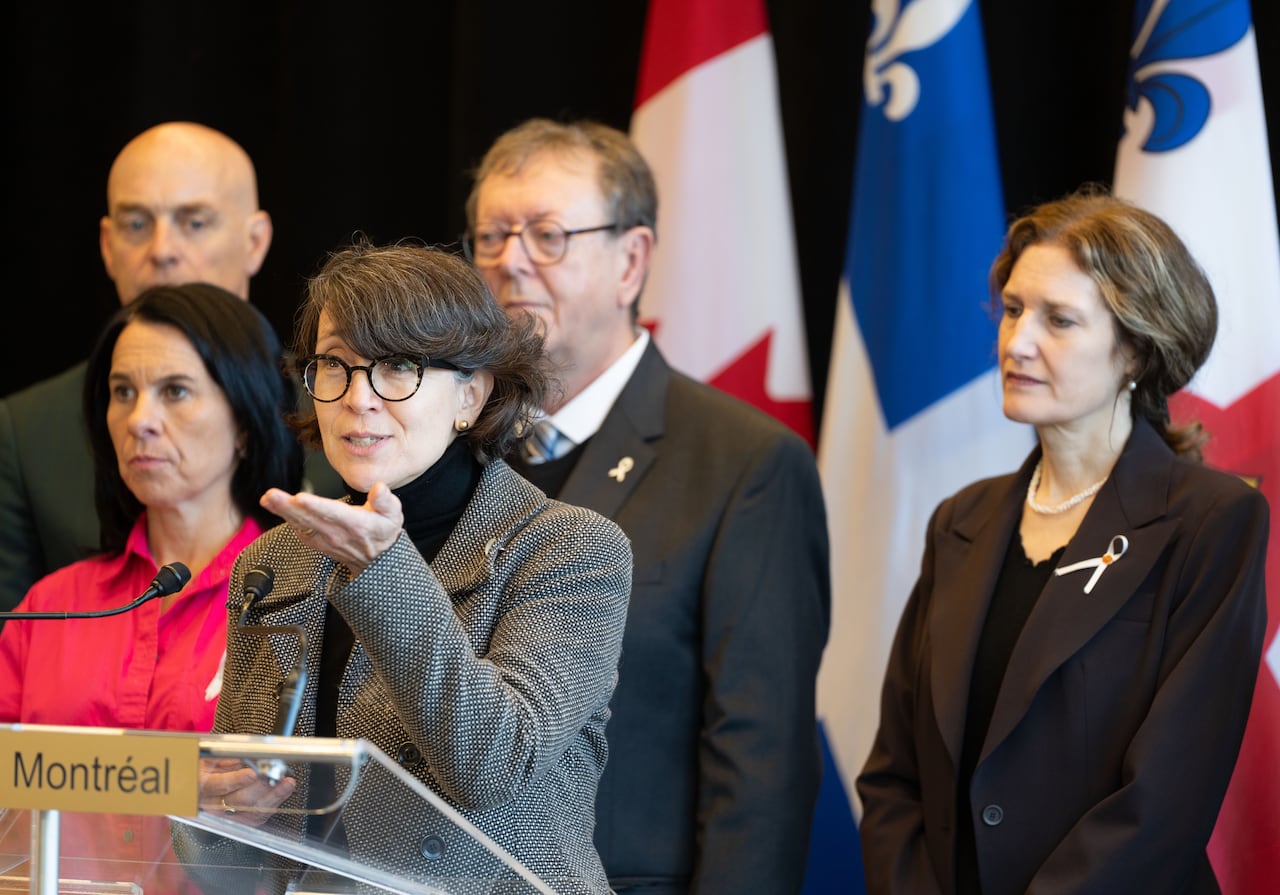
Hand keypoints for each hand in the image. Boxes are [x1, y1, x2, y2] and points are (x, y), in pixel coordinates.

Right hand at [199, 757, 295, 826]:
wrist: (198, 785)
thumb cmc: (206, 768)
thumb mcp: (209, 758)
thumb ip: (227, 757)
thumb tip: (247, 754)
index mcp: (202, 786)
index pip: (218, 786)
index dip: (236, 780)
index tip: (252, 773)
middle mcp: (212, 804)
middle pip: (238, 801)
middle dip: (260, 787)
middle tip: (275, 775)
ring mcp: (226, 815)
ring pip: (251, 812)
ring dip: (273, 796)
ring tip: (287, 783)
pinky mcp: (239, 820)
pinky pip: (258, 816)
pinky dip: (274, 803)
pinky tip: (284, 791)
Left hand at [260, 483, 403, 576]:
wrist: (377, 559)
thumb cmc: (383, 531)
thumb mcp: (394, 514)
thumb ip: (386, 501)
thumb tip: (379, 488)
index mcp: (356, 524)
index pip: (333, 513)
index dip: (316, 506)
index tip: (300, 498)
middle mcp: (337, 533)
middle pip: (309, 518)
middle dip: (289, 506)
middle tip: (271, 495)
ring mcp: (325, 539)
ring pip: (301, 524)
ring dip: (282, 511)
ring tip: (268, 498)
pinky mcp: (317, 542)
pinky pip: (300, 530)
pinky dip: (287, 520)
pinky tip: (277, 508)